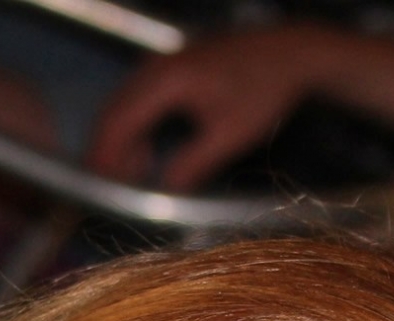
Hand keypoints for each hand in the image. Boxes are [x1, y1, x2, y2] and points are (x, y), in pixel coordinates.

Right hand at [85, 27, 326, 187]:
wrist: (292, 52)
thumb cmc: (266, 91)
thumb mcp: (231, 136)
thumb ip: (192, 165)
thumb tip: (163, 195)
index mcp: (169, 81)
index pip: (119, 123)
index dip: (104, 157)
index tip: (101, 188)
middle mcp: (159, 66)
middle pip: (113, 112)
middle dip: (107, 152)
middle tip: (109, 188)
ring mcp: (164, 62)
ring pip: (123, 104)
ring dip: (120, 141)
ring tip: (132, 174)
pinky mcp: (172, 64)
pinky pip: (138, 97)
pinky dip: (135, 125)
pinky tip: (149, 150)